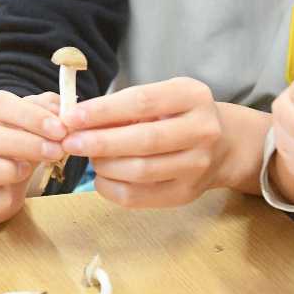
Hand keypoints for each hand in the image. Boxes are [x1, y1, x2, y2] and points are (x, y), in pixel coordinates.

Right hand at [0, 90, 66, 224]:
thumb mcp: (25, 123)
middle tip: (57, 150)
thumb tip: (62, 107)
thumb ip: (43, 110)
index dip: (29, 115)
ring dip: (9, 169)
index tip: (59, 128)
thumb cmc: (8, 147)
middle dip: (26, 143)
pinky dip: (1, 197)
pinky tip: (14, 192)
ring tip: (29, 169)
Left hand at [59, 78, 224, 208]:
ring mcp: (197, 166)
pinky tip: (100, 176)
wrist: (224, 145)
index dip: (103, 111)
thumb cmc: (179, 115)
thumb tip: (78, 119)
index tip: (72, 116)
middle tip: (69, 141)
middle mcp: (202, 131)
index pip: (142, 102)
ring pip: (140, 171)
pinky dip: (111, 188)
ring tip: (86, 155)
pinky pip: (139, 196)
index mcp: (193, 97)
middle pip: (143, 140)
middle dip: (99, 142)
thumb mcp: (162, 96)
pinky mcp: (186, 194)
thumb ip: (126, 105)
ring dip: (104, 164)